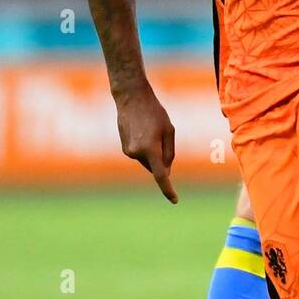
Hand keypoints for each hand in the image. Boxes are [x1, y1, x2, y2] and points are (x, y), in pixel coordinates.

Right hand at [115, 83, 177, 202]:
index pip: (160, 176)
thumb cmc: (154, 112)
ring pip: (148, 160)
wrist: (131, 98)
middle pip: (156, 165)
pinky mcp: (124, 148)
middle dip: (162, 158)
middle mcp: (137, 153)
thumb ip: (169, 152)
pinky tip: (142, 130)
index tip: (174, 200)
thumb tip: (165, 171)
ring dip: (153, 151)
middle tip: (161, 135)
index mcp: (150, 149)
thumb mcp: (169, 130)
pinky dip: (145, 147)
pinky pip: (140, 154)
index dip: (168, 189)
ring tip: (150, 129)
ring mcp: (129, 152)